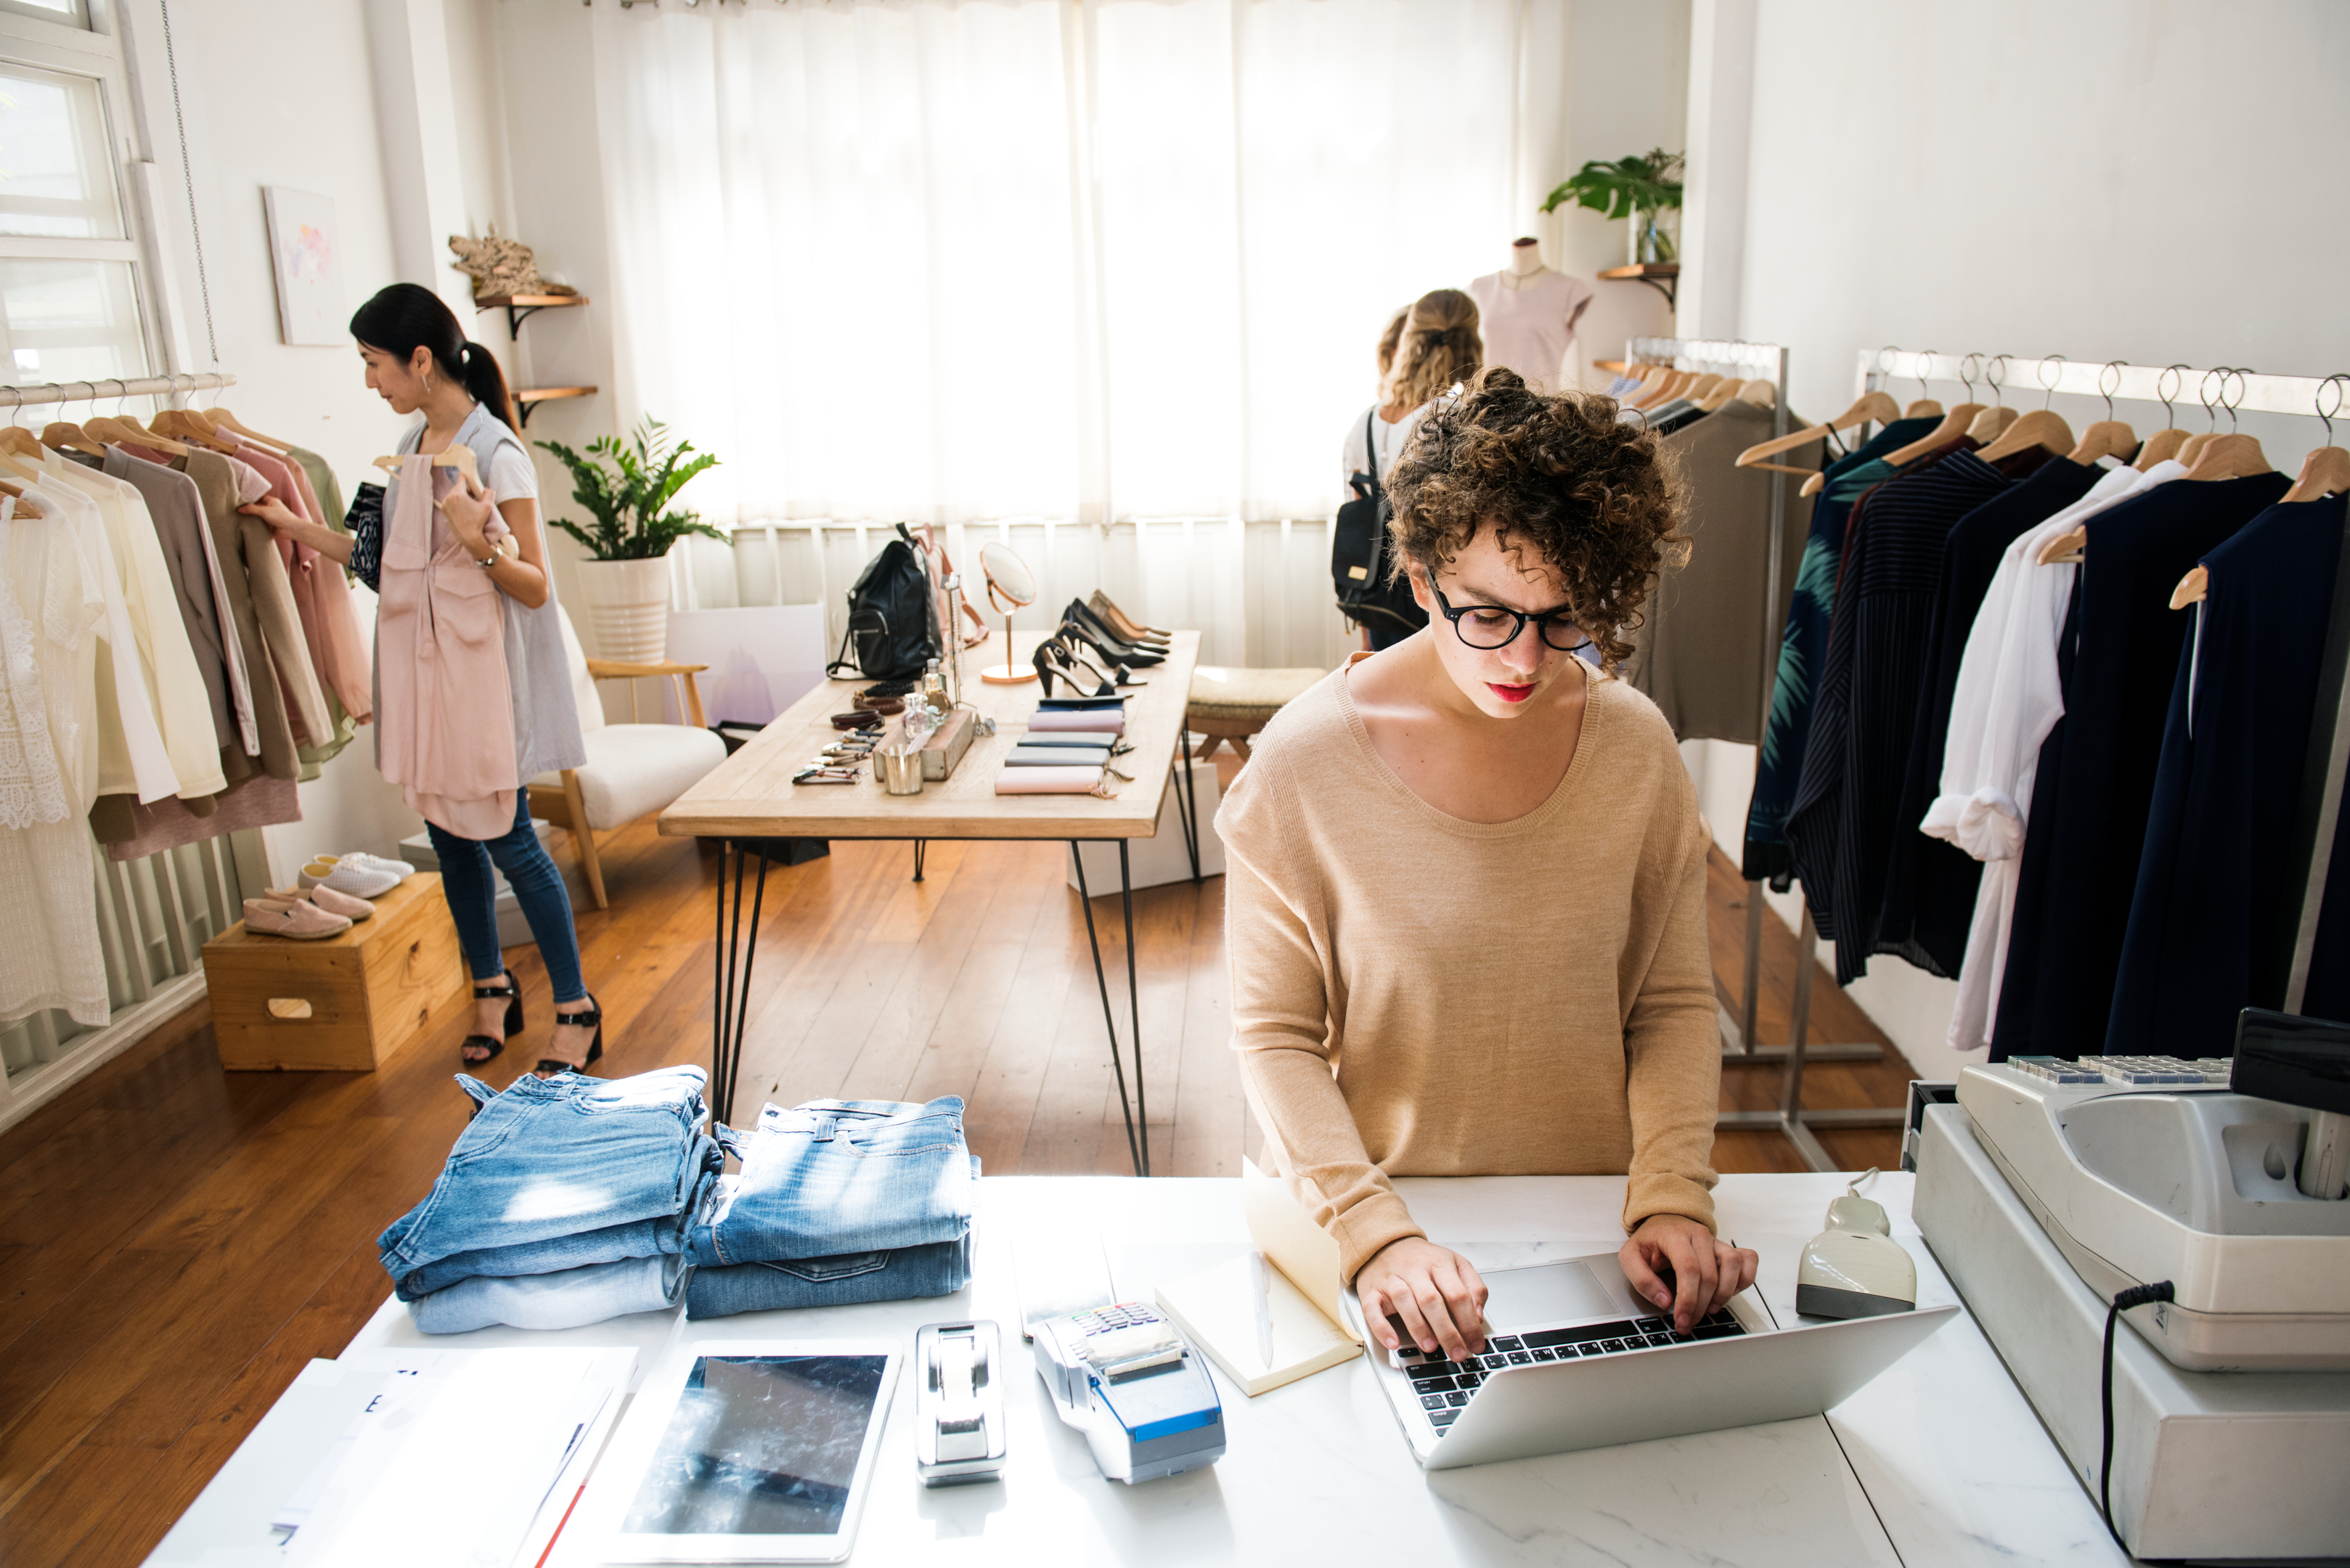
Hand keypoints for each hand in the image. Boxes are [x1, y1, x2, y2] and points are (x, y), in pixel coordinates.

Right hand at [237, 495, 306, 535]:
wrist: (291, 530)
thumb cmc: (281, 517)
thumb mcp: (264, 511)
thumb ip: (251, 509)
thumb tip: (239, 509)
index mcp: (271, 501)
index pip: (259, 497)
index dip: (251, 498)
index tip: (240, 499)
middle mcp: (270, 508)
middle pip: (257, 507)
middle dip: (248, 508)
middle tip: (236, 508)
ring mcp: (269, 517)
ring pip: (257, 516)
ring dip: (250, 517)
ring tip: (237, 516)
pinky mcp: (269, 526)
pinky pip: (259, 524)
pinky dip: (253, 524)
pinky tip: (244, 524)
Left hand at [438, 475, 498, 557]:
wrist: (468, 537)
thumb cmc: (478, 522)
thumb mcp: (487, 506)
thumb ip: (489, 494)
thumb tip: (487, 489)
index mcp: (458, 494)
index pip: (461, 480)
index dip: (465, 477)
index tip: (467, 474)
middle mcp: (449, 498)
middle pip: (457, 487)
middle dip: (465, 489)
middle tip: (474, 495)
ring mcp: (445, 504)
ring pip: (453, 494)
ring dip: (460, 495)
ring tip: (469, 503)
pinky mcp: (444, 510)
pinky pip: (450, 501)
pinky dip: (456, 502)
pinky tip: (464, 508)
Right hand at [1354, 1236, 1488, 1362]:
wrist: (1385, 1243)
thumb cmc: (1423, 1260)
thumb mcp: (1455, 1263)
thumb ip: (1473, 1287)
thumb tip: (1478, 1317)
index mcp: (1439, 1263)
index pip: (1458, 1294)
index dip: (1469, 1322)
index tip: (1475, 1343)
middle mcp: (1415, 1270)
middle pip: (1432, 1300)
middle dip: (1447, 1331)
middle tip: (1457, 1353)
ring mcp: (1392, 1279)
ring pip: (1403, 1301)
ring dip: (1418, 1327)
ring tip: (1431, 1348)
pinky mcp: (1371, 1291)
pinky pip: (1372, 1309)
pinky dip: (1381, 1328)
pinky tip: (1393, 1342)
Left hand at [1619, 1214, 1757, 1333]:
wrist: (1662, 1221)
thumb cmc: (1649, 1241)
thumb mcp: (1630, 1257)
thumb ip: (1642, 1280)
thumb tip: (1664, 1302)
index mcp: (1674, 1235)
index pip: (1689, 1268)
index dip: (1687, 1299)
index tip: (1681, 1319)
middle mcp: (1699, 1235)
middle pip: (1710, 1274)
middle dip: (1700, 1305)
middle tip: (1689, 1322)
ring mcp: (1716, 1241)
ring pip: (1733, 1264)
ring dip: (1725, 1293)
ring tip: (1710, 1309)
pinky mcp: (1727, 1248)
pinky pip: (1747, 1259)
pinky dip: (1744, 1278)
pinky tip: (1730, 1292)